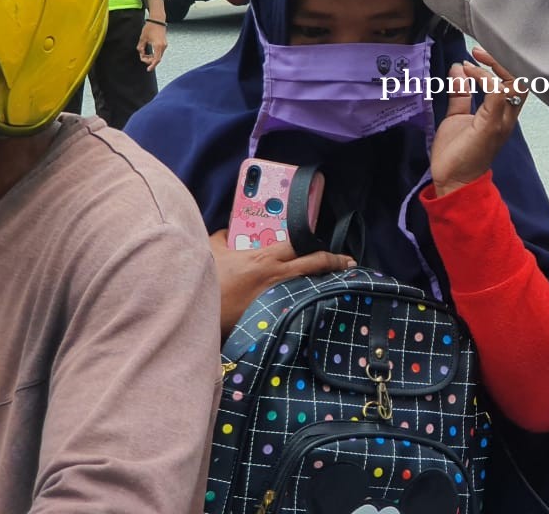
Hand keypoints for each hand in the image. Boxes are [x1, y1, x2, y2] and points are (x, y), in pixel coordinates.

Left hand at [137, 19, 166, 71]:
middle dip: (149, 60)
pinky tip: (148, 52)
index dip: (152, 65)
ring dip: (151, 57)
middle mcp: (163, 46)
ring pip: (158, 56)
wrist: (157, 20)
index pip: (156, 59)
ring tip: (144, 54)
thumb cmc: (150, 27)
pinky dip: (154, 54)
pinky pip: (159, 52)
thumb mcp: (143, 38)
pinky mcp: (164, 44)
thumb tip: (141, 53)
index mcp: (158, 46)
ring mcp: (164, 45)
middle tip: (142, 57)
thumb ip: (141, 47)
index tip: (148, 69)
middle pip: (157, 59)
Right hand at [207, 232, 355, 338]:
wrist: (197, 311)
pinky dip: (311, 306)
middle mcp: (276, 276)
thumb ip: (223, 237)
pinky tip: (321, 311)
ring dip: (328, 285)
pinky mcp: (273, 318)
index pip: (300, 244)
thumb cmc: (206, 280)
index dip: (317, 242)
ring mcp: (277, 298)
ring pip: (311, 287)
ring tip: (345, 285)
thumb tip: (228, 231)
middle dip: (335, 262)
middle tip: (350, 263)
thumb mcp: (212, 251)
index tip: (328, 243)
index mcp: (264, 257)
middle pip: (314, 264)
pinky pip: (298, 309)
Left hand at [430, 48, 527, 196]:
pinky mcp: (491, 126)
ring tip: (473, 60)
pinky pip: (498, 94)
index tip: (475, 56)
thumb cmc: (457, 154)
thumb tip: (459, 68)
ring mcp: (501, 122)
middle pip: (520, 80)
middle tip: (477, 52)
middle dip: (500, 61)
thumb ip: (460, 93)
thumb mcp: (457, 116)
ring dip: (494, 67)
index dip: (499, 64)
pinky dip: (484, 79)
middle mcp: (507, 117)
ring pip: (514, 85)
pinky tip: (468, 75)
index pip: (514, 82)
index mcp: (502, 114)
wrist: (452, 182)